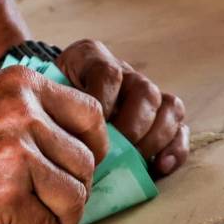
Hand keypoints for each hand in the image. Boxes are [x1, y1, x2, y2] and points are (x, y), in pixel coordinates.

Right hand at [0, 66, 107, 223]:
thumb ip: (31, 116)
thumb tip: (71, 152)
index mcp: (25, 86)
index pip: (90, 115)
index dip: (94, 145)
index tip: (84, 163)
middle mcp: (26, 115)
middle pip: (85, 161)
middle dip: (78, 187)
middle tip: (63, 199)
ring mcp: (18, 155)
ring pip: (73, 196)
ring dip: (67, 216)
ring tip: (53, 221)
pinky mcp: (6, 195)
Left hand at [58, 39, 189, 178]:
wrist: (53, 95)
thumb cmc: (48, 101)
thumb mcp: (44, 95)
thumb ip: (53, 108)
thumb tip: (65, 145)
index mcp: (92, 58)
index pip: (107, 72)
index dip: (103, 102)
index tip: (89, 128)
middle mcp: (124, 72)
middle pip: (144, 91)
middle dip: (132, 126)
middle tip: (116, 151)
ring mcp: (144, 91)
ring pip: (167, 107)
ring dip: (154, 138)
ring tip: (137, 160)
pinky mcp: (160, 115)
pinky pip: (179, 126)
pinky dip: (175, 148)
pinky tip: (161, 166)